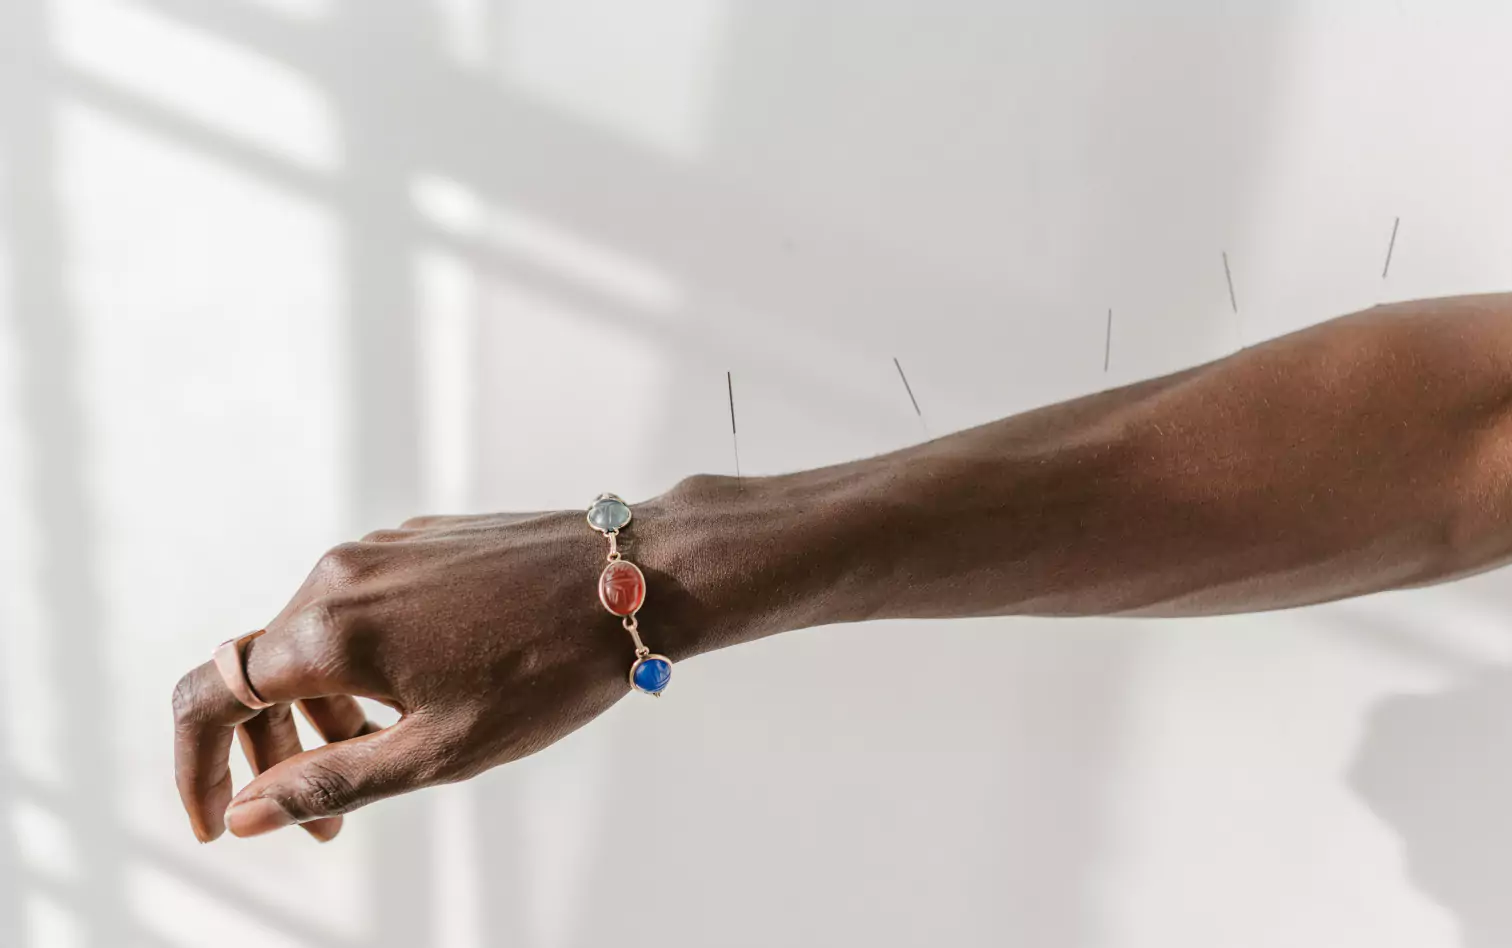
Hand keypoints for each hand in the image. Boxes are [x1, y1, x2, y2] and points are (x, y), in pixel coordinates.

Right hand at [172, 506, 685, 841]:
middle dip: (277, 753)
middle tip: (323, 820)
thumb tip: (246, 813)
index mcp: (331, 629)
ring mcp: (381, 548)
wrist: (635, 577)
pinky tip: (420, 696)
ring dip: (325, 712)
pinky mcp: (420, 539)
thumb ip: (333, 781)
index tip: (217, 821)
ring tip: (385, 761)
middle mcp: (339, 574)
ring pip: (314, 641)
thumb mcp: (440, 750)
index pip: (210, 697)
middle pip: (262, 674)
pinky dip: (363, 666)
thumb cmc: (549, 670)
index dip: (195, 767)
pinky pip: (361, 610)